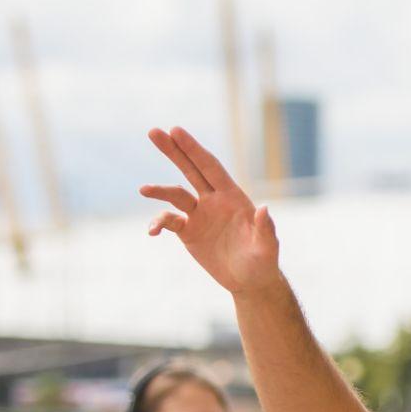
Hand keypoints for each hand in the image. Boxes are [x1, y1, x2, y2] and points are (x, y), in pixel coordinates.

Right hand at [141, 127, 282, 297]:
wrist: (250, 281)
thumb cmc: (263, 261)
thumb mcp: (266, 247)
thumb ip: (265, 228)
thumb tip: (264, 209)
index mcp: (232, 196)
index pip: (210, 167)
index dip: (193, 149)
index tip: (176, 130)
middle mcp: (213, 200)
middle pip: (190, 170)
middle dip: (173, 150)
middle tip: (153, 131)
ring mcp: (199, 215)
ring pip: (176, 194)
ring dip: (160, 190)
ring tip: (143, 189)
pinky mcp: (189, 232)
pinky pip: (169, 222)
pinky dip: (158, 223)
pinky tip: (152, 231)